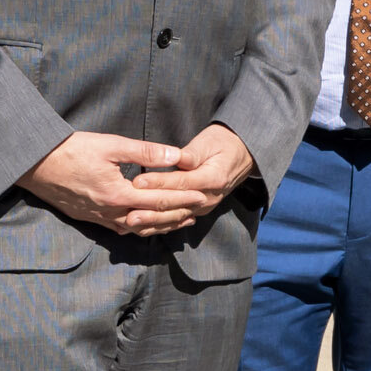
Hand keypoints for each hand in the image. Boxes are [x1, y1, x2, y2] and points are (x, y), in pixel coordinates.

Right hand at [21, 130, 196, 236]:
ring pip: (134, 228)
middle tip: (196, 212)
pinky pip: (117, 228)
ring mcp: (96, 217)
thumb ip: (145, 152)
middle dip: (175, 216)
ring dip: (158, 225)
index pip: (159, 200)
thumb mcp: (111, 145)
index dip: (182, 199)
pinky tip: (143, 224)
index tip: (201, 197)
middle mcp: (108, 211)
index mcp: (117, 194)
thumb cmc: (71, 150)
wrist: (31, 164)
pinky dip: (136, 227)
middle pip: (150, 219)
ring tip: (178, 221)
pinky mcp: (85, 217)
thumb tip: (176, 155)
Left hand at [134, 126, 253, 223]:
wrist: (241, 155)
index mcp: (214, 177)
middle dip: (151, 210)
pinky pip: (178, 221)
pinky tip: (142, 228)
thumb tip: (176, 157)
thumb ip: (191, 153)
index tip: (137, 182)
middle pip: (178, 206)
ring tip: (130, 223)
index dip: (159, 183)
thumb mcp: (208, 142)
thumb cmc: (221, 144)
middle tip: (128, 212)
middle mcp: (210, 196)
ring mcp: (205, 206)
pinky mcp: (198, 210)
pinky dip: (160, 226)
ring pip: (176, 217)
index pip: (183, 182)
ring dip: (153, 222)